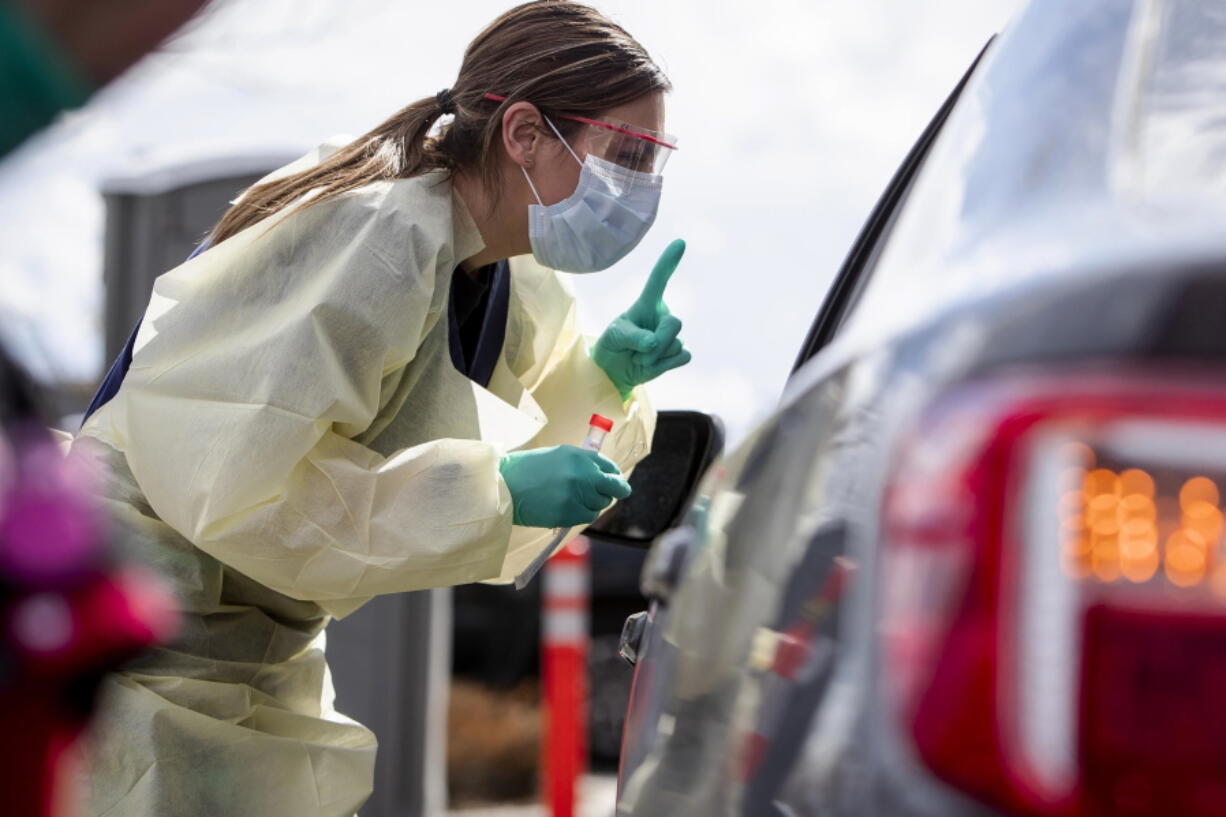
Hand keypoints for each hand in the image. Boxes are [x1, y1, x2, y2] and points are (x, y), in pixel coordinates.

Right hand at [499, 446, 631, 527]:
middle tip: (610, 493)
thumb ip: (583, 463)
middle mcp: (582, 474)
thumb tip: (604, 474)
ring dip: (593, 503)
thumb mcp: (558, 455)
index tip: (613, 480)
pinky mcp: (569, 513)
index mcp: (579, 456)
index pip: (611, 468)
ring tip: (574, 499)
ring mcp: (576, 495)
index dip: (614, 476)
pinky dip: (582, 513)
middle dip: (613, 491)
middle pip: (614, 487)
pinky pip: (588, 516)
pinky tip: (569, 508)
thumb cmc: (528, 469)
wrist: (504, 485)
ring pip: (601, 504)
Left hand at [592, 239, 691, 398]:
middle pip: (674, 324)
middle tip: (640, 351)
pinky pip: (683, 356)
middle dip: (658, 341)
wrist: (615, 369)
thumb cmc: (614, 344)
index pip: (659, 280)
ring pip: (676, 344)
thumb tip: (654, 343)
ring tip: (640, 357)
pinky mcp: (678, 352)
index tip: (680, 243)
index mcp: (647, 304)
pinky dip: (665, 365)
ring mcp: (672, 334)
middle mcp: (662, 315)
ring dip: (655, 357)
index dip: (668, 262)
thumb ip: (633, 337)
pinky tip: (653, 364)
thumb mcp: (616, 337)